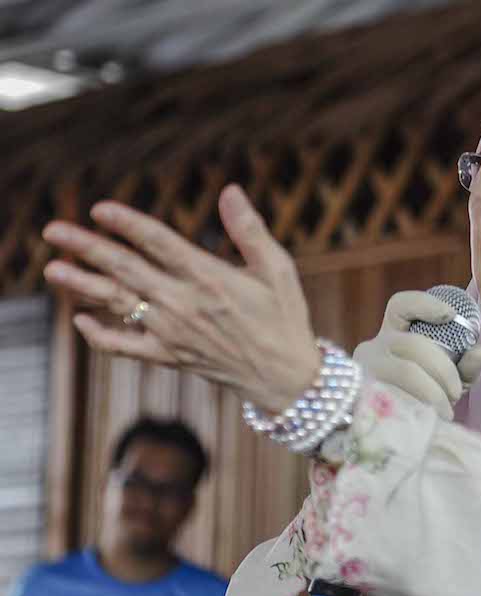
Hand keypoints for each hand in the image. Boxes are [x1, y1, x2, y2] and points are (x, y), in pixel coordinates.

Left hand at [41, 184, 319, 413]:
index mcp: (211, 278)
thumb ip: (250, 230)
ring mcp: (173, 333)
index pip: (158, 243)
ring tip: (53, 268)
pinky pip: (125, 346)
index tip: (99, 209)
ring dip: (83, 285)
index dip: (127, 224)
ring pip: (118, 304)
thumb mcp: (278, 269)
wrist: (285, 376)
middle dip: (87, 248)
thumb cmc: (285, 316)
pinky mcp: (170, 356)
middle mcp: (185, 304)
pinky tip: (80, 319)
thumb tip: (230, 190)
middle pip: (126, 270)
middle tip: (53, 230)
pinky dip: (99, 335)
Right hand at [353, 291, 480, 419]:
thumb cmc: (422, 398)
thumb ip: (467, 365)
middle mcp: (373, 348)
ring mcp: (362, 372)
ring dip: (432, 392)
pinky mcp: (359, 397)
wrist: (390, 434)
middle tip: (456, 393)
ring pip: (404, 372)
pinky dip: (416, 407)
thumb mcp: (448, 379)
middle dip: (442, 368)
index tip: (451, 315)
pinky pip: (393, 397)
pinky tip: (426, 420)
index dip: (424, 304)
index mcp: (393, 334)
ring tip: (446, 412)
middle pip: (413, 344)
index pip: (401, 306)